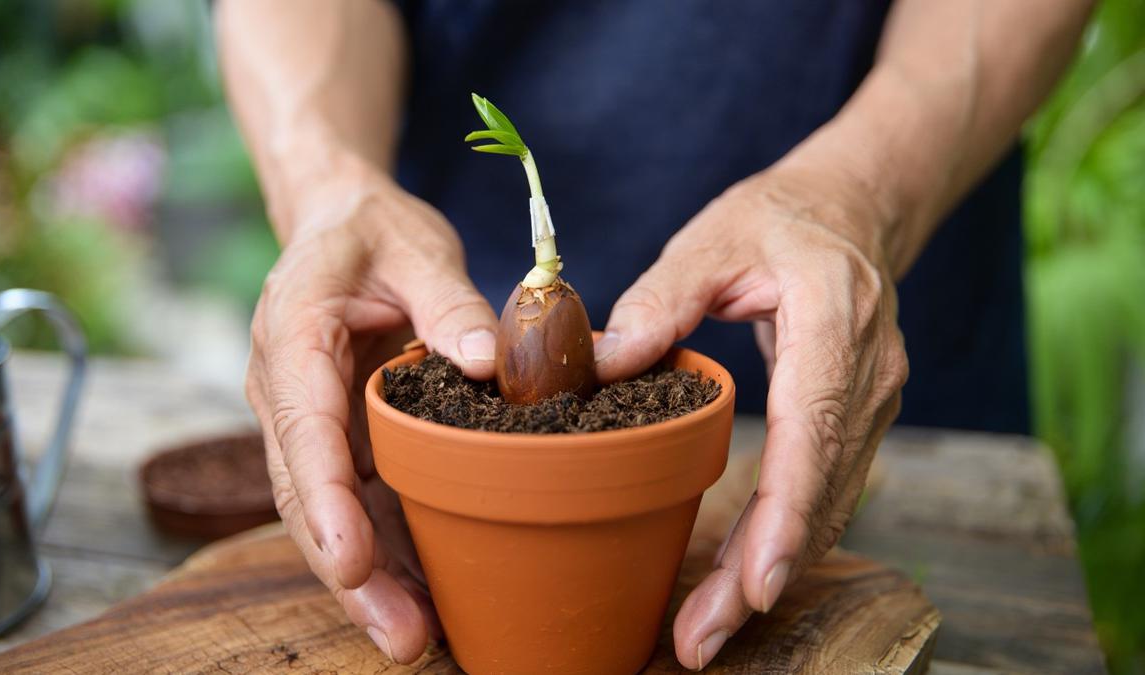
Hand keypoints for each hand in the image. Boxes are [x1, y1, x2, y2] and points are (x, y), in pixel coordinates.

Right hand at [245, 164, 497, 663]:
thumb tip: (490, 362)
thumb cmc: (373, 232)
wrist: (340, 224)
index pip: (303, 427)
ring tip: (418, 638)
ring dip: (371, 579)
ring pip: (332, 513)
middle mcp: (290, 392)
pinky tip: (428, 595)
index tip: (352, 560)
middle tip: (400, 634)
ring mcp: (314, 422)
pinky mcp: (345, 438)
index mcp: (294, 336)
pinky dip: (391, 549)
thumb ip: (447, 300)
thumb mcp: (414, 247)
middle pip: (309, 495)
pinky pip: (362, 501)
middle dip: (349, 569)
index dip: (326, 499)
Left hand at [594, 164, 908, 668]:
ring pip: (829, 507)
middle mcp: (867, 377)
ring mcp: (873, 404)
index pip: (815, 433)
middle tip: (702, 640)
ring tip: (709, 630)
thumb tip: (603, 362)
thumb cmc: (779, 222)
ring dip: (772, 572)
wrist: (849, 211)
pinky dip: (786, 541)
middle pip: (822, 493)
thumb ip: (660, 300)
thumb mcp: (712, 242)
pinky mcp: (858, 420)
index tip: (755, 585)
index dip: (787, 516)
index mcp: (834, 324)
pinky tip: (742, 582)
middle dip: (764, 573)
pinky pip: (825, 493)